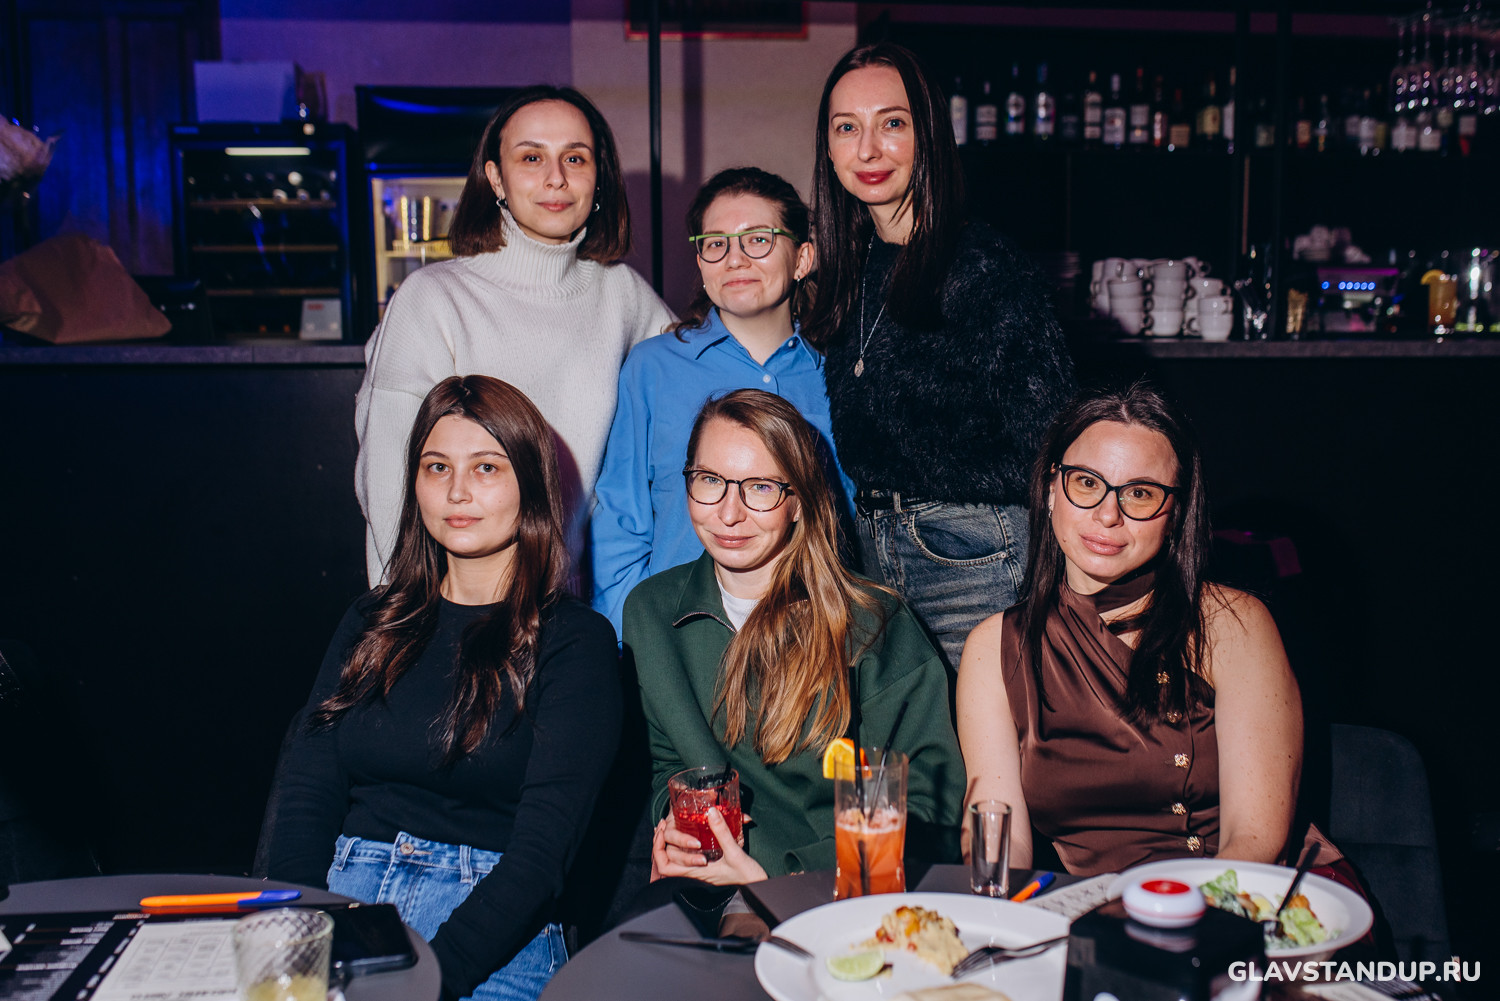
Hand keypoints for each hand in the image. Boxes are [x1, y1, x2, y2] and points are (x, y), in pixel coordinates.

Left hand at [649, 808, 765, 885]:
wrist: (759, 886)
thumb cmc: (748, 877)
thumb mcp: (735, 852)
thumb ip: (722, 833)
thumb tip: (710, 812)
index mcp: (697, 871)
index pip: (666, 866)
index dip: (658, 849)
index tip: (661, 832)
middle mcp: (696, 872)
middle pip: (667, 861)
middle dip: (661, 842)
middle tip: (664, 824)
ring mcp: (702, 869)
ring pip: (677, 859)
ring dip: (671, 843)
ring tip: (672, 826)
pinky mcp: (709, 865)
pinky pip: (689, 856)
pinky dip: (685, 845)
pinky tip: (690, 832)